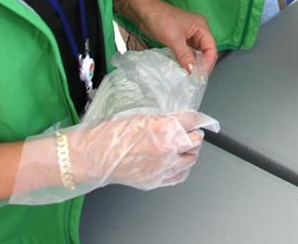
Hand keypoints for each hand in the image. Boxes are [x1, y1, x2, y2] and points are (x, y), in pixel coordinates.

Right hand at [10, 110, 218, 202]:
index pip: (194, 120)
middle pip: (197, 140)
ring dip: (190, 151)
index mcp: (164, 127)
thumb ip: (166, 119)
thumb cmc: (112, 134)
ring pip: (191, 159)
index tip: (203, 120)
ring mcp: (163, 166)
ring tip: (183, 146)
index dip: (200, 119)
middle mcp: (168, 147)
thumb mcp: (142, 116)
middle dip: (195, 134)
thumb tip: (181, 120)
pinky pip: (180, 175)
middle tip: (190, 132)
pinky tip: (177, 162)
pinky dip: (182, 168)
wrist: (94, 156)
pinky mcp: (157, 181)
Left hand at [116, 0, 217, 75]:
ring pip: (196, 53)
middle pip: (205, 51)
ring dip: (193, 64)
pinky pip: (187, 52)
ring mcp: (189, 35)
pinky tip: (182, 69)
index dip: (208, 63)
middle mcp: (198, 31)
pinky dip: (186, 60)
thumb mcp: (174, 38)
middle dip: (201, 65)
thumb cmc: (160, 19)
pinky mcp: (180, 39)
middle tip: (195, 79)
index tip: (200, 76)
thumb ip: (185, 55)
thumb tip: (192, 71)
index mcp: (201, 27)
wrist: (143, 11)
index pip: (211, 48)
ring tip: (188, 76)